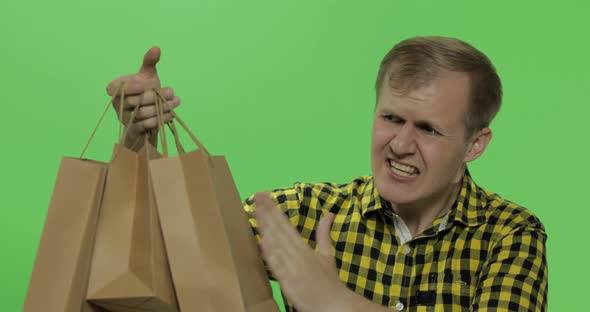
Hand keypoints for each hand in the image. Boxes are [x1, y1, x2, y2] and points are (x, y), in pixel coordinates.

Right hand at [107, 47, 180, 139]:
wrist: (151, 116)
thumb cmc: (147, 92)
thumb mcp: (148, 76)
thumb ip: (149, 62)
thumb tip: (157, 48)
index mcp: (117, 90)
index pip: (113, 88)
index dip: (128, 87)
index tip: (144, 85)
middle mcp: (118, 105)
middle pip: (132, 101)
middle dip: (153, 96)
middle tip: (171, 91)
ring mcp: (125, 119)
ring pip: (141, 114)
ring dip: (160, 107)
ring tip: (176, 100)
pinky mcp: (135, 130)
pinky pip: (145, 126)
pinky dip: (160, 119)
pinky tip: (172, 113)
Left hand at [253, 192, 350, 311]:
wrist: (334, 305)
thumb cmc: (329, 281)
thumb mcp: (327, 254)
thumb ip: (324, 234)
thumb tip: (329, 214)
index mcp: (304, 248)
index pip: (286, 225)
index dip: (275, 211)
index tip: (266, 197)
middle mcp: (298, 254)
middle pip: (279, 230)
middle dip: (267, 213)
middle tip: (257, 196)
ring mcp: (292, 267)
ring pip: (276, 244)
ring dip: (265, 227)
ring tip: (255, 211)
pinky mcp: (289, 282)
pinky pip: (277, 266)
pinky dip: (269, 253)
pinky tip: (261, 240)